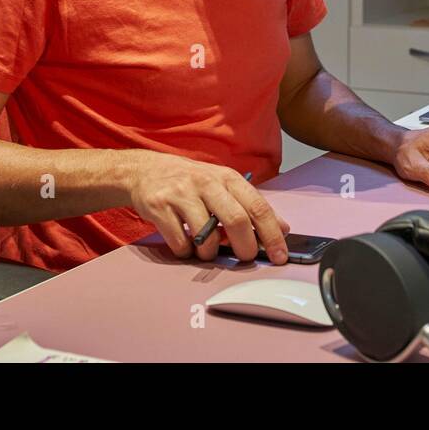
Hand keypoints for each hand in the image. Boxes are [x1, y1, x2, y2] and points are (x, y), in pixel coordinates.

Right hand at [124, 152, 290, 263]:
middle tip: (245, 258)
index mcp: (228, 178)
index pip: (258, 207)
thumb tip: (283, 228)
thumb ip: (251, 205)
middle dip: (246, 248)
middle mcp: (207, 183)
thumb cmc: (191, 181)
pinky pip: (180, 243)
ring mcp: (182, 194)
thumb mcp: (223, 185)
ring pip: (207, 237)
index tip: (280, 256)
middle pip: (236, 221)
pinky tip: (185, 244)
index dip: (272, 235)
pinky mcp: (159, 207)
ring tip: (207, 249)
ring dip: (211, 253)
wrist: (145, 171)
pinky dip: (186, 252)